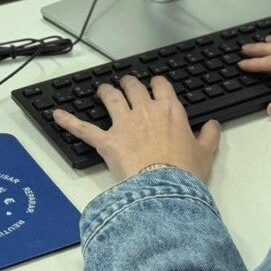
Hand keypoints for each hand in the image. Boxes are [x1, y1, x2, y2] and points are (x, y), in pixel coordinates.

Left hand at [53, 75, 220, 183]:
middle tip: (126, 84)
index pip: (161, 85)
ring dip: (105, 91)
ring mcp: (124, 123)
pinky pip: (84, 128)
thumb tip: (214, 125)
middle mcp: (145, 110)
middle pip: (134, 87)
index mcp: (170, 109)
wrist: (164, 187)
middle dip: (129, 83)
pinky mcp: (107, 140)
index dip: (156, 83)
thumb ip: (209, 135)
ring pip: (111, 98)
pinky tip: (57, 115)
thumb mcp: (205, 152)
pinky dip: (69, 121)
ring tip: (102, 89)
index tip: (154, 85)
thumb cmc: (185, 171)